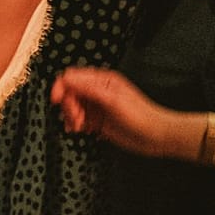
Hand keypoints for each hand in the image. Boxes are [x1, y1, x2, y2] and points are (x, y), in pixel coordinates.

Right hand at [51, 66, 194, 159]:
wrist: (157, 137)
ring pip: (72, 107)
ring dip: (70, 116)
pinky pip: (79, 120)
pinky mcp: (98, 121)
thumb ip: (89, 89)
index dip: (61, 87)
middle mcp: (98, 91)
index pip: (72, 77)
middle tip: (75, 117)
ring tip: (79, 126)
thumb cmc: (142, 117)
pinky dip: (75, 125)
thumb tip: (67, 79)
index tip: (57, 100)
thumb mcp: (113, 100)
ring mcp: (98, 106)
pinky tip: (80, 130)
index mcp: (102, 80)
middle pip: (70, 93)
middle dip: (68, 105)